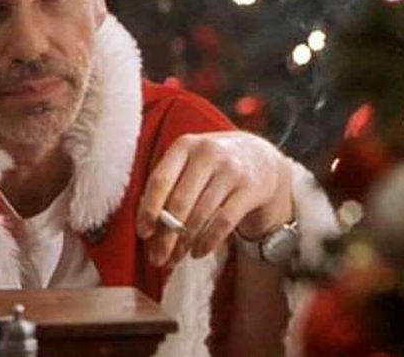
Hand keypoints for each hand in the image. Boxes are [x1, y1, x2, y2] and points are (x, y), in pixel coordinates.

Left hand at [136, 131, 292, 266]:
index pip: (161, 179)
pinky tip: (198, 252)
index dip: (149, 209)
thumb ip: (167, 185)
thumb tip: (147, 227)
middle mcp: (208, 153)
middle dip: (166, 235)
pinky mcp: (250, 188)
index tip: (143, 233)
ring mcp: (231, 170)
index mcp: (185, 145)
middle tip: (158, 258)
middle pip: (180, 201)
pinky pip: (224, 222)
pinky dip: (208, 241)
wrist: (260, 157)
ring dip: (185, 243)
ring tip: (175, 258)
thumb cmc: (211, 165)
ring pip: (201, 214)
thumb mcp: (189, 161)